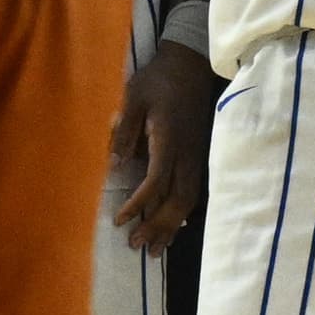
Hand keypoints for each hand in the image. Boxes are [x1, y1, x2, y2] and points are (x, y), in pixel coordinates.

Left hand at [106, 40, 217, 254]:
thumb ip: (123, 130)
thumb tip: (114, 166)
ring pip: (189, 200)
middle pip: (177, 199)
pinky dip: (182, 213)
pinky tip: (173, 228)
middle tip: (136, 245)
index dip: (139, 204)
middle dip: (157, 225)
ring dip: (171, 225)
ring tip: (155, 249)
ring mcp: (197, 156)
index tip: (120, 220)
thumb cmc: (158, 80)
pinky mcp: (199, 156)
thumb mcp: (132, 97)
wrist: (190, 65)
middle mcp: (187, 153)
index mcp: (168, 140)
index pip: (156, 181)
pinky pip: (193, 191)